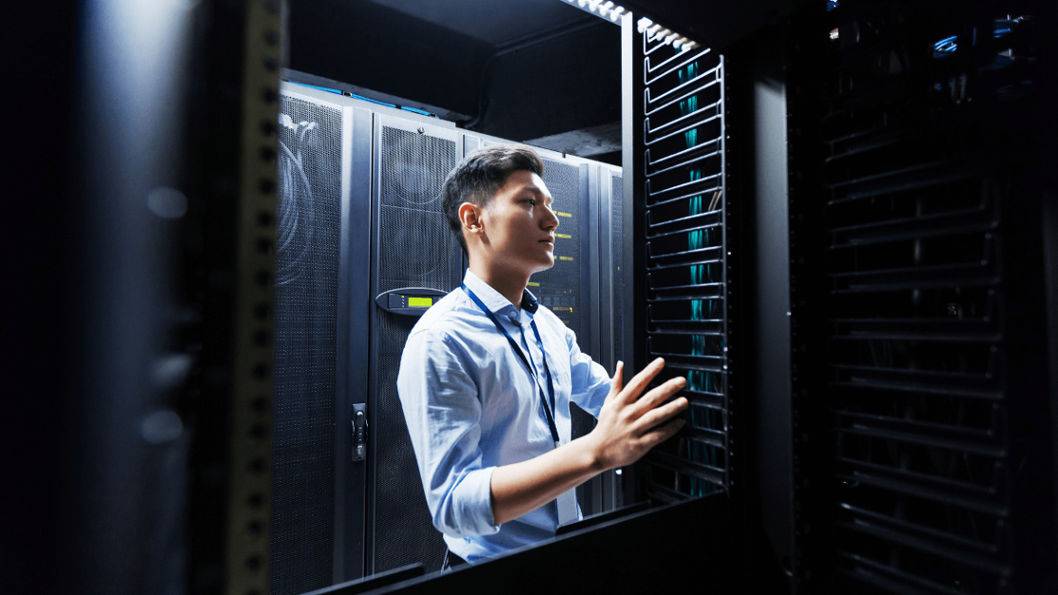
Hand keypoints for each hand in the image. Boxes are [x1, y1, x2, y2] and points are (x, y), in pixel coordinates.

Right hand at [585, 357, 688, 471]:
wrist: (597, 451)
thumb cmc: (604, 426)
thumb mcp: (608, 402)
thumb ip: (616, 384)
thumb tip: (620, 365)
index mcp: (620, 403)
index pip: (637, 383)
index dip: (649, 371)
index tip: (661, 362)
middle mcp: (628, 414)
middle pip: (650, 399)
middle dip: (667, 388)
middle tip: (681, 381)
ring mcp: (634, 429)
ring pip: (655, 416)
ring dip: (671, 408)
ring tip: (684, 401)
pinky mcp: (639, 444)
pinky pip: (657, 435)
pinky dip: (669, 429)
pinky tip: (680, 422)